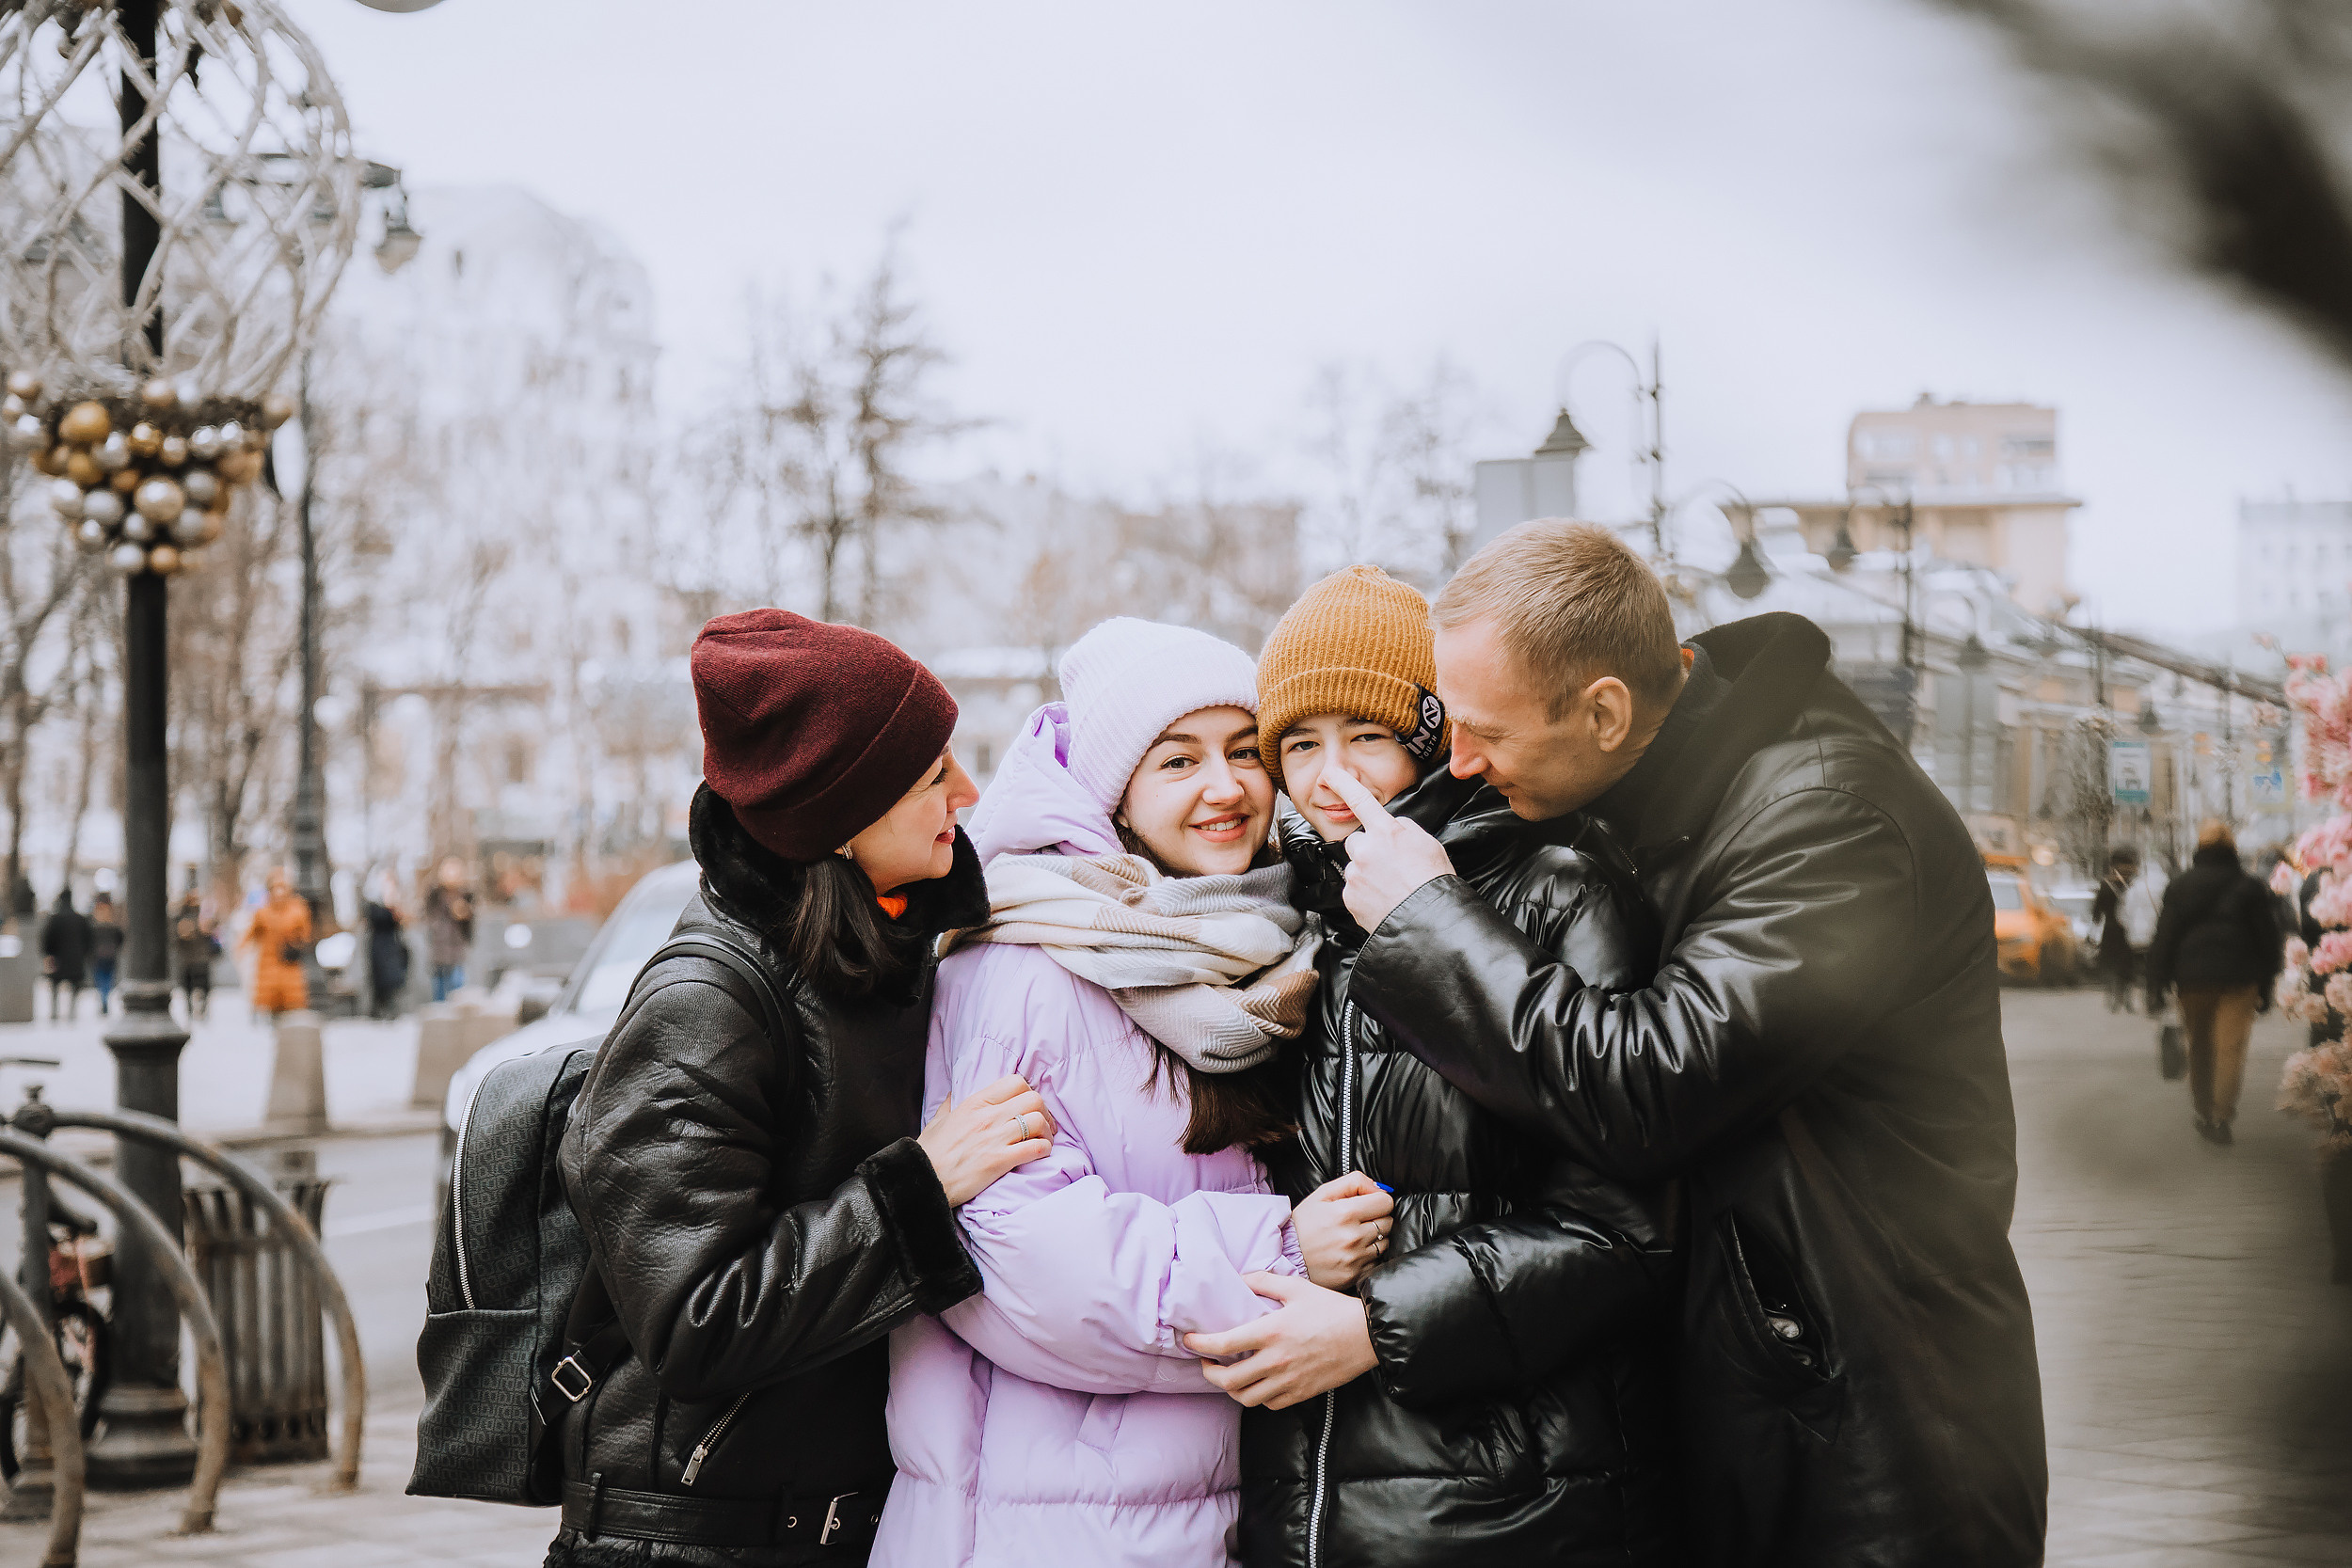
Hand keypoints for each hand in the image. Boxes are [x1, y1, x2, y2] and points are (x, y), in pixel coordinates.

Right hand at [916, 1074, 1055, 1205]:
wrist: (921, 1179)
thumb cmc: (929, 1152)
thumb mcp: (938, 1120)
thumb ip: (951, 1103)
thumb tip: (956, 1091)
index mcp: (975, 1103)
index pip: (1015, 1082)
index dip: (1029, 1091)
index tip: (1029, 1106)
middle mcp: (987, 1116)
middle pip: (1034, 1099)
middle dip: (1044, 1111)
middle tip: (1043, 1125)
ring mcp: (994, 1138)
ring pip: (1038, 1121)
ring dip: (1047, 1132)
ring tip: (1043, 1141)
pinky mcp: (999, 1161)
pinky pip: (1034, 1148)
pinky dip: (1043, 1150)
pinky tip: (1039, 1154)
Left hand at [1184, 1273, 1377, 1409]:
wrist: (1367, 1335)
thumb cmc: (1332, 1309)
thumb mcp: (1297, 1287)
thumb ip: (1263, 1281)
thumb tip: (1239, 1279)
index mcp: (1271, 1331)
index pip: (1222, 1344)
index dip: (1198, 1345)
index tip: (1189, 1341)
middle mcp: (1275, 1360)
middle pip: (1227, 1380)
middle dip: (1208, 1373)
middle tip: (1205, 1362)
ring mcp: (1288, 1381)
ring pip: (1245, 1397)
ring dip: (1230, 1388)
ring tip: (1227, 1375)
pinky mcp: (1300, 1393)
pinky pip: (1268, 1404)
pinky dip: (1256, 1396)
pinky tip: (1255, 1383)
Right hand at [1288, 1171, 1392, 1290]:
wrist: (1285, 1256)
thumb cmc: (1304, 1223)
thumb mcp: (1322, 1194)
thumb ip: (1354, 1182)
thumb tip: (1379, 1187)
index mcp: (1345, 1213)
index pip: (1386, 1202)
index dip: (1378, 1200)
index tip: (1368, 1204)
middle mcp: (1353, 1236)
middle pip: (1388, 1222)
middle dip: (1377, 1218)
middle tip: (1358, 1221)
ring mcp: (1355, 1258)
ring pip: (1385, 1242)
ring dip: (1375, 1238)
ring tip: (1354, 1237)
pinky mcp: (1355, 1275)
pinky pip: (1376, 1261)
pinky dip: (1368, 1255)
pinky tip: (1351, 1252)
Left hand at [1321, 763, 1456, 933]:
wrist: (1428, 921)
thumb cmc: (1433, 881)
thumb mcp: (1428, 844)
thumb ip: (1404, 829)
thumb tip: (1392, 827)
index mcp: (1386, 832)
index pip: (1361, 800)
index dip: (1343, 784)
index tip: (1328, 773)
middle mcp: (1365, 850)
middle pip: (1356, 842)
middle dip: (1368, 850)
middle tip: (1389, 866)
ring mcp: (1355, 875)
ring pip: (1355, 867)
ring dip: (1368, 874)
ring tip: (1391, 888)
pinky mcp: (1349, 898)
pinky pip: (1354, 890)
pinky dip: (1365, 894)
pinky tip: (1384, 901)